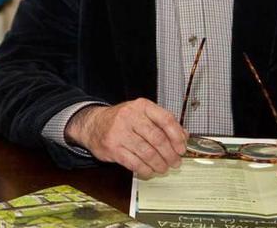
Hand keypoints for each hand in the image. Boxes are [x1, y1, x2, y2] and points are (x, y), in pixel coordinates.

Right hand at [65, 99, 187, 177]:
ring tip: (163, 168)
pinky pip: (134, 163)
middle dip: (170, 154)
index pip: (165, 119)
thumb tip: (183, 136)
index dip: (177, 136)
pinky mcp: (112, 147)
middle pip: (158, 139)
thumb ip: (162, 123)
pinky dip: (146, 169)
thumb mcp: (142, 114)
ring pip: (147, 153)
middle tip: (175, 162)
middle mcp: (130, 116)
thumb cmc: (121, 120)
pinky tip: (149, 170)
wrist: (93, 124)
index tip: (182, 148)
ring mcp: (119, 132)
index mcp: (141, 106)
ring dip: (159, 164)